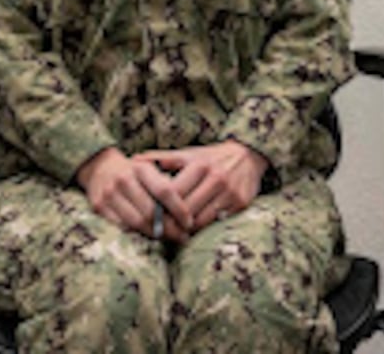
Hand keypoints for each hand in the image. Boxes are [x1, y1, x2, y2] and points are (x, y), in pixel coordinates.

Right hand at [76, 147, 192, 242]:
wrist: (100, 168)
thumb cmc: (134, 172)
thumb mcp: (150, 169)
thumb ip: (166, 185)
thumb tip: (191, 210)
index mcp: (141, 167)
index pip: (164, 191)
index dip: (179, 209)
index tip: (189, 222)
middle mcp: (123, 179)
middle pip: (150, 211)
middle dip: (169, 227)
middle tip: (182, 236)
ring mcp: (109, 193)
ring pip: (136, 223)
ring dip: (155, 234)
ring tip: (169, 238)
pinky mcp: (99, 207)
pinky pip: (122, 227)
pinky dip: (137, 234)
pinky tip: (149, 236)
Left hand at [134, 141, 268, 232]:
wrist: (247, 156)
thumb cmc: (210, 157)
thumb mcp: (188, 153)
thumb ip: (163, 158)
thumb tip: (136, 159)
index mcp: (200, 164)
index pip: (173, 192)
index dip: (161, 206)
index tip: (152, 213)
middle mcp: (216, 177)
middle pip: (186, 208)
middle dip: (172, 220)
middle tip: (161, 228)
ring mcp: (229, 192)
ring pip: (201, 219)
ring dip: (186, 227)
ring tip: (175, 229)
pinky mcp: (240, 203)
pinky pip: (216, 221)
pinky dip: (203, 226)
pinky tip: (194, 226)